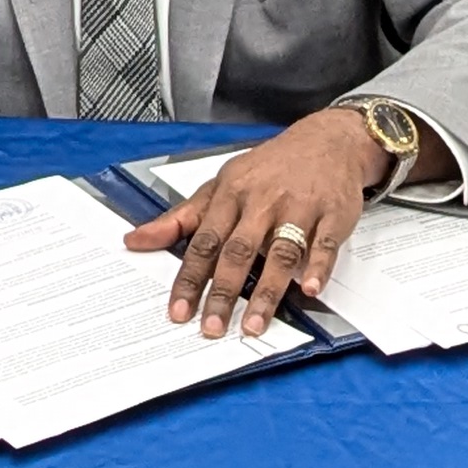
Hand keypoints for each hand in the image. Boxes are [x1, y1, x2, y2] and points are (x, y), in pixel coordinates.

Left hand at [123, 107, 386, 337]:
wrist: (327, 140)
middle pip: (239, 250)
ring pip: (280, 251)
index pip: (205, 241)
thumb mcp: (220, 184)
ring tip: (254, 324)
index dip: (190, 277)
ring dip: (266, 290)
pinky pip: (324, 243)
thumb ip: (181, 217)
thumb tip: (136, 239)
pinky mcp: (332, 214)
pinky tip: (308, 288)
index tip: (180, 309)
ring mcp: (299, 207)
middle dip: (223, 291)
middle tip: (212, 326)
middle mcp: (262, 201)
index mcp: (231, 194)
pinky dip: (316, 266)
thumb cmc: (269, 168)